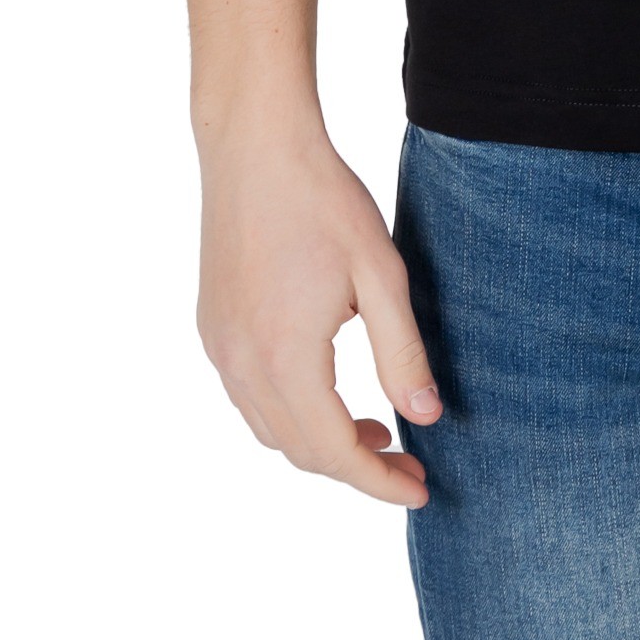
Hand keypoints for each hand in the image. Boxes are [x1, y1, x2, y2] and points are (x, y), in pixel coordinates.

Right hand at [196, 108, 440, 505]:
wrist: (256, 148)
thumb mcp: (382, 275)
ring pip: (270, 429)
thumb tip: (426, 417)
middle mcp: (242, 364)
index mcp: (286, 358)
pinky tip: (328, 390)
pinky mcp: (212, 327)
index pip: (334, 451)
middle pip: (299, 451)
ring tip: (377, 430)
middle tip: (410, 464)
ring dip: (321, 443)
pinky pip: (249, 397)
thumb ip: (402, 353)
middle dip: (356, 469)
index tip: (422, 491)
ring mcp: (220, 347)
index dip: (379, 481)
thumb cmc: (324, 201)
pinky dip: (291, 413)